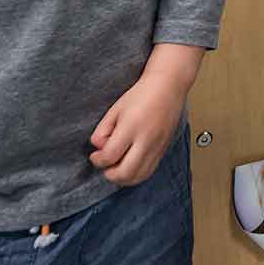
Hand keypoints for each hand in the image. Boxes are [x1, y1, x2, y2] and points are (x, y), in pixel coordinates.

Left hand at [90, 53, 192, 185]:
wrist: (168, 86)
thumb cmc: (143, 94)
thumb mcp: (115, 109)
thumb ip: (102, 130)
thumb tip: (99, 148)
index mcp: (131, 127)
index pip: (110, 156)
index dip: (98, 160)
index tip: (95, 155)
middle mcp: (146, 139)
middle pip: (125, 173)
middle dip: (109, 174)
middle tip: (105, 165)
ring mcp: (157, 146)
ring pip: (138, 177)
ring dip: (123, 178)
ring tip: (116, 167)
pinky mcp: (163, 149)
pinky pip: (149, 172)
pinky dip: (136, 175)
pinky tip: (130, 167)